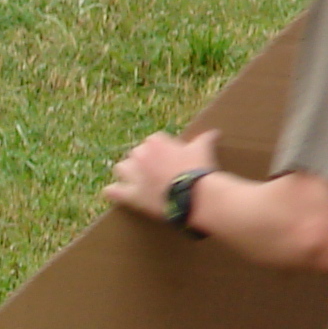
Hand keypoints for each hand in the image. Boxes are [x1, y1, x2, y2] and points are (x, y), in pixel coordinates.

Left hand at [104, 128, 219, 221]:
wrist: (196, 195)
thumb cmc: (199, 170)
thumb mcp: (203, 149)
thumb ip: (205, 139)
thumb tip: (215, 133)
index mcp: (155, 141)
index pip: (152, 141)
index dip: (159, 151)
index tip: (167, 159)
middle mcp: (140, 155)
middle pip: (136, 154)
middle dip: (143, 161)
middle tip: (154, 172)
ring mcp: (134, 175)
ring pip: (121, 168)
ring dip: (126, 172)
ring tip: (134, 179)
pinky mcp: (131, 195)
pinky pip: (114, 191)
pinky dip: (113, 192)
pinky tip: (112, 193)